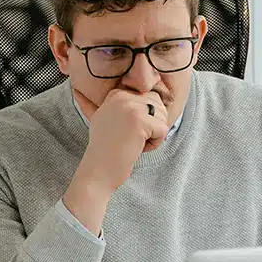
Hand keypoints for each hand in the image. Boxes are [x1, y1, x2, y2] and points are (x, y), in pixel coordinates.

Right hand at [64, 88, 167, 232]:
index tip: (126, 130)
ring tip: (133, 143)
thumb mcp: (103, 119)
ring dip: (153, 134)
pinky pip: (163, 129)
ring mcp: (131, 108)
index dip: (145, 116)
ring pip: (162, 116)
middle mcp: (122, 97)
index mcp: (116, 94)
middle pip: (158, 104)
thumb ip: (113, 105)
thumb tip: (100, 91)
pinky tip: (137, 148)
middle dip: (152, 124)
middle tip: (131, 138)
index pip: (149, 96)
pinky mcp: (140, 122)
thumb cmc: (105, 149)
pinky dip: (155, 144)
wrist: (98, 170)